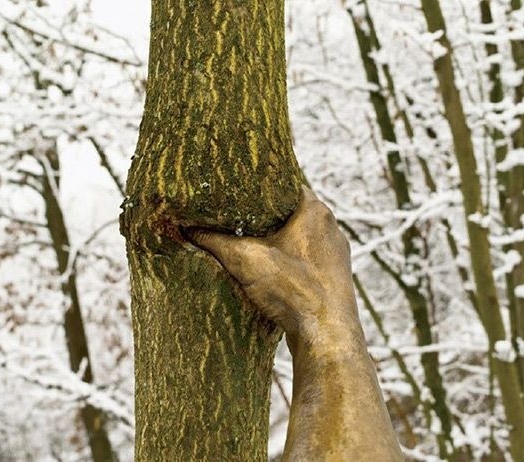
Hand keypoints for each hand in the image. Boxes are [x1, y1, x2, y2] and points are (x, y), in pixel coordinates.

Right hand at [191, 186, 355, 351]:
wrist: (327, 334)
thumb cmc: (294, 290)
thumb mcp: (244, 259)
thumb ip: (214, 241)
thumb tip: (188, 229)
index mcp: (314, 211)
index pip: (285, 183)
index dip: (260, 186)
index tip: (238, 190)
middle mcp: (329, 228)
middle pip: (291, 211)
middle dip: (264, 215)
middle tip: (237, 217)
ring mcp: (334, 254)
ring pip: (299, 237)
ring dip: (277, 240)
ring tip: (249, 243)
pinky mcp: (333, 278)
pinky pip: (306, 259)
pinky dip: (288, 261)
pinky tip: (270, 272)